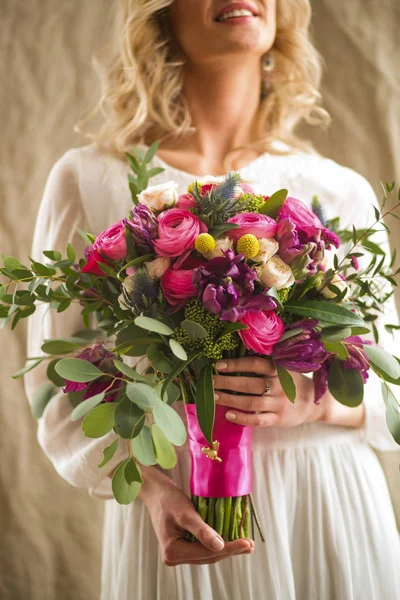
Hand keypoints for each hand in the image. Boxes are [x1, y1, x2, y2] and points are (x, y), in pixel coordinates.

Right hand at [139, 466, 253, 565]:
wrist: (157, 493)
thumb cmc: (169, 500)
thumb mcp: (185, 513)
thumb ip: (201, 530)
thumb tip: (220, 546)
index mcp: (173, 552)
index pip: (206, 553)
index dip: (229, 548)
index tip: (246, 543)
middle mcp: (174, 557)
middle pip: (208, 556)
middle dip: (231, 550)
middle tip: (250, 544)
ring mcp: (179, 553)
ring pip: (208, 554)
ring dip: (227, 549)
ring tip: (246, 544)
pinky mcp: (183, 547)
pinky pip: (204, 548)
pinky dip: (219, 544)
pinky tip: (232, 541)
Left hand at [213, 357, 364, 428]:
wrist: (315, 403)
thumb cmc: (292, 383)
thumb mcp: (284, 369)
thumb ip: (265, 366)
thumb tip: (234, 361)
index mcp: (279, 370)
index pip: (255, 364)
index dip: (236, 364)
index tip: (218, 365)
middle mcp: (279, 386)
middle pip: (249, 384)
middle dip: (227, 382)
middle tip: (210, 382)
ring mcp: (279, 404)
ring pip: (250, 402)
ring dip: (230, 399)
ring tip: (213, 397)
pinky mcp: (278, 419)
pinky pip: (257, 420)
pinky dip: (242, 418)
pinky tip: (228, 415)